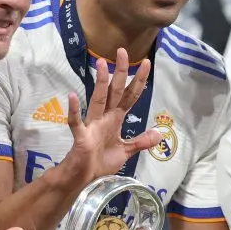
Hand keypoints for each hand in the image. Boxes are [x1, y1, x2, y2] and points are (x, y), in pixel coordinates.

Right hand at [62, 49, 161, 181]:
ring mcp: (92, 125)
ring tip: (101, 63)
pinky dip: (74, 110)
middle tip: (123, 51)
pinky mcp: (81, 136)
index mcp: (116, 119)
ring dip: (99, 82)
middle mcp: (105, 117)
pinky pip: (76, 122)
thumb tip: (158, 133)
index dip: (138, 81)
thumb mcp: (126, 151)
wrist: (84, 178)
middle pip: (115, 91)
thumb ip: (140, 142)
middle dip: (121, 72)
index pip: (130, 96)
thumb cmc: (101, 162)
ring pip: (97, 99)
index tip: (147, 63)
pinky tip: (72, 97)